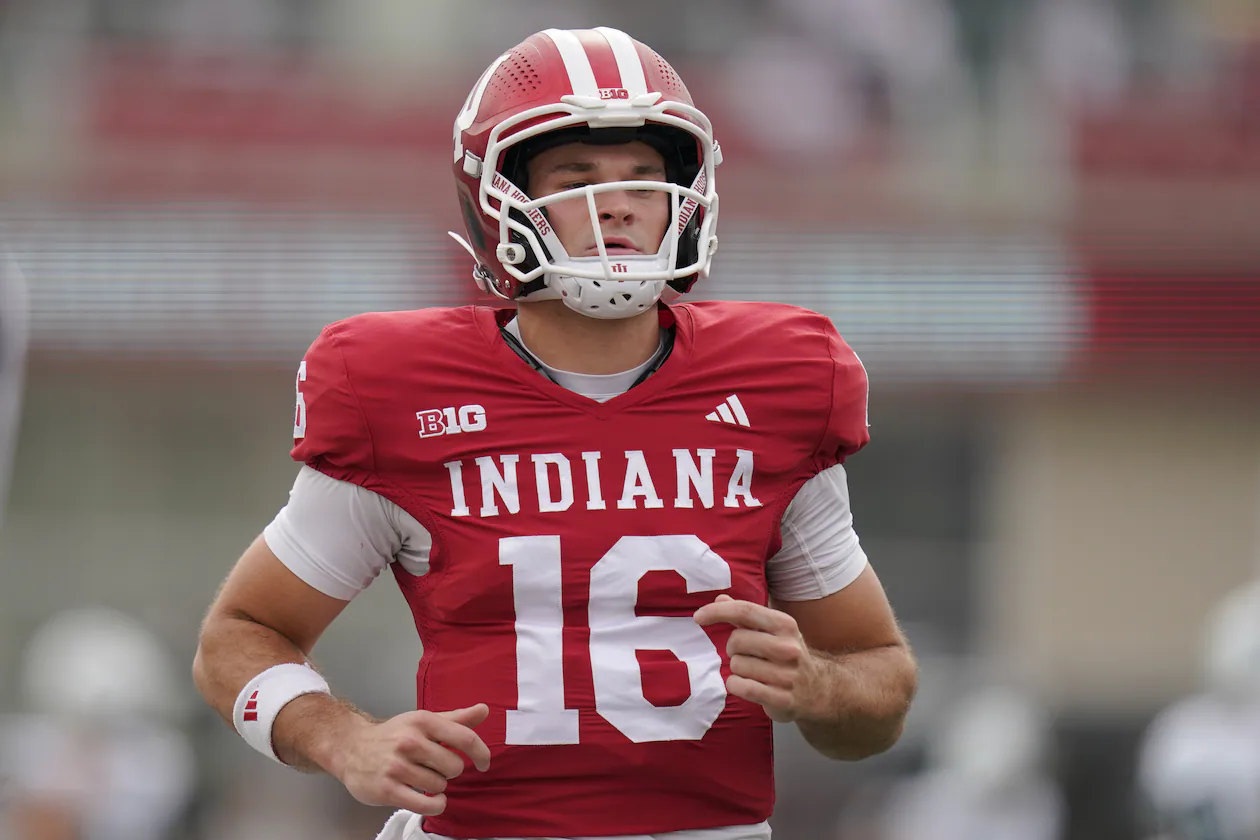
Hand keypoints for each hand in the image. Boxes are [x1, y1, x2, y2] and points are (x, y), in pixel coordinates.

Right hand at [333, 703, 490, 815]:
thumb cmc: (394, 735)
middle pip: (454, 766)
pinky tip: (433, 799)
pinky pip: (425, 804)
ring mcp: (397, 766)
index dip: (481, 753)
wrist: (352, 748)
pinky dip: (435, 805)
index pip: (464, 738)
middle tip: (436, 767)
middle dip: (450, 771)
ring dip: (438, 786)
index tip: (484, 763)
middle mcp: (410, 742)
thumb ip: (456, 718)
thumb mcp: (423, 721)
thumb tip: (484, 710)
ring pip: (439, 786)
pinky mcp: (387, 789)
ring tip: (423, 778)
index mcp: (423, 721)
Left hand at [694, 595, 817, 722]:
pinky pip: (741, 687)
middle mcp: (788, 648)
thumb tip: (719, 599)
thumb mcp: (773, 630)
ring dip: (738, 669)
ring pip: (737, 666)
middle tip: (746, 654)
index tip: (698, 617)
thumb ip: (745, 614)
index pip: (745, 611)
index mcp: (785, 625)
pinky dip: (736, 685)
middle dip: (732, 648)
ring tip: (755, 672)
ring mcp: (786, 675)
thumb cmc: (787, 655)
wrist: (819, 691)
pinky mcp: (781, 699)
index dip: (717, 611)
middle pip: (736, 640)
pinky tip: (748, 685)